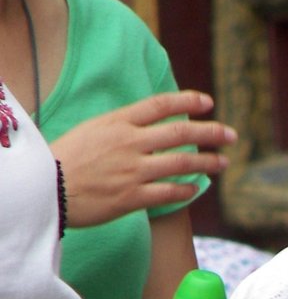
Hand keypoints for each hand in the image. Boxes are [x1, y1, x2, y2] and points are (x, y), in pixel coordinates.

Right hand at [52, 91, 236, 228]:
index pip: (161, 104)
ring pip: (181, 163)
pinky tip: (195, 189)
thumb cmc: (66, 159)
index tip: (208, 103)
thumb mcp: (92, 129)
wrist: (45, 189)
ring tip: (222, 162)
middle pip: (181, 133)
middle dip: (211, 133)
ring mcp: (133, 170)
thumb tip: (149, 126)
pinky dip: (186, 190)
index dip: (188, 101)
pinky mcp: (132, 197)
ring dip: (207, 162)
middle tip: (231, 135)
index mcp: (118, 121)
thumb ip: (122, 126)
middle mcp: (129, 142)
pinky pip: (169, 193)